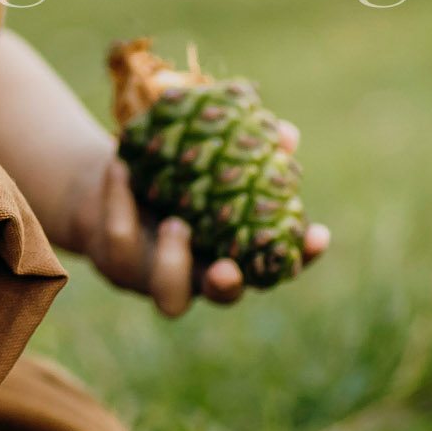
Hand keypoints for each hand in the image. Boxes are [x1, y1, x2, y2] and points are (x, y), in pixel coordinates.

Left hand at [69, 125, 329, 318]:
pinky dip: (119, 202)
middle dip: (228, 286)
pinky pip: (119, 241)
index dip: (303, 254)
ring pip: (169, 295)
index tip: (319, 233)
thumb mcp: (209, 153)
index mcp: (233, 249)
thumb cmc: (175, 165)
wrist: (112, 174)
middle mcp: (199, 273)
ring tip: (176, 224)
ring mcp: (156, 276)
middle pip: (223, 297)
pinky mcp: (116, 263)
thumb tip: (285, 133)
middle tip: (227, 268)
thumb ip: (248, 148)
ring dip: (174, 260)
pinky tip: (120, 167)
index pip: (278, 262)